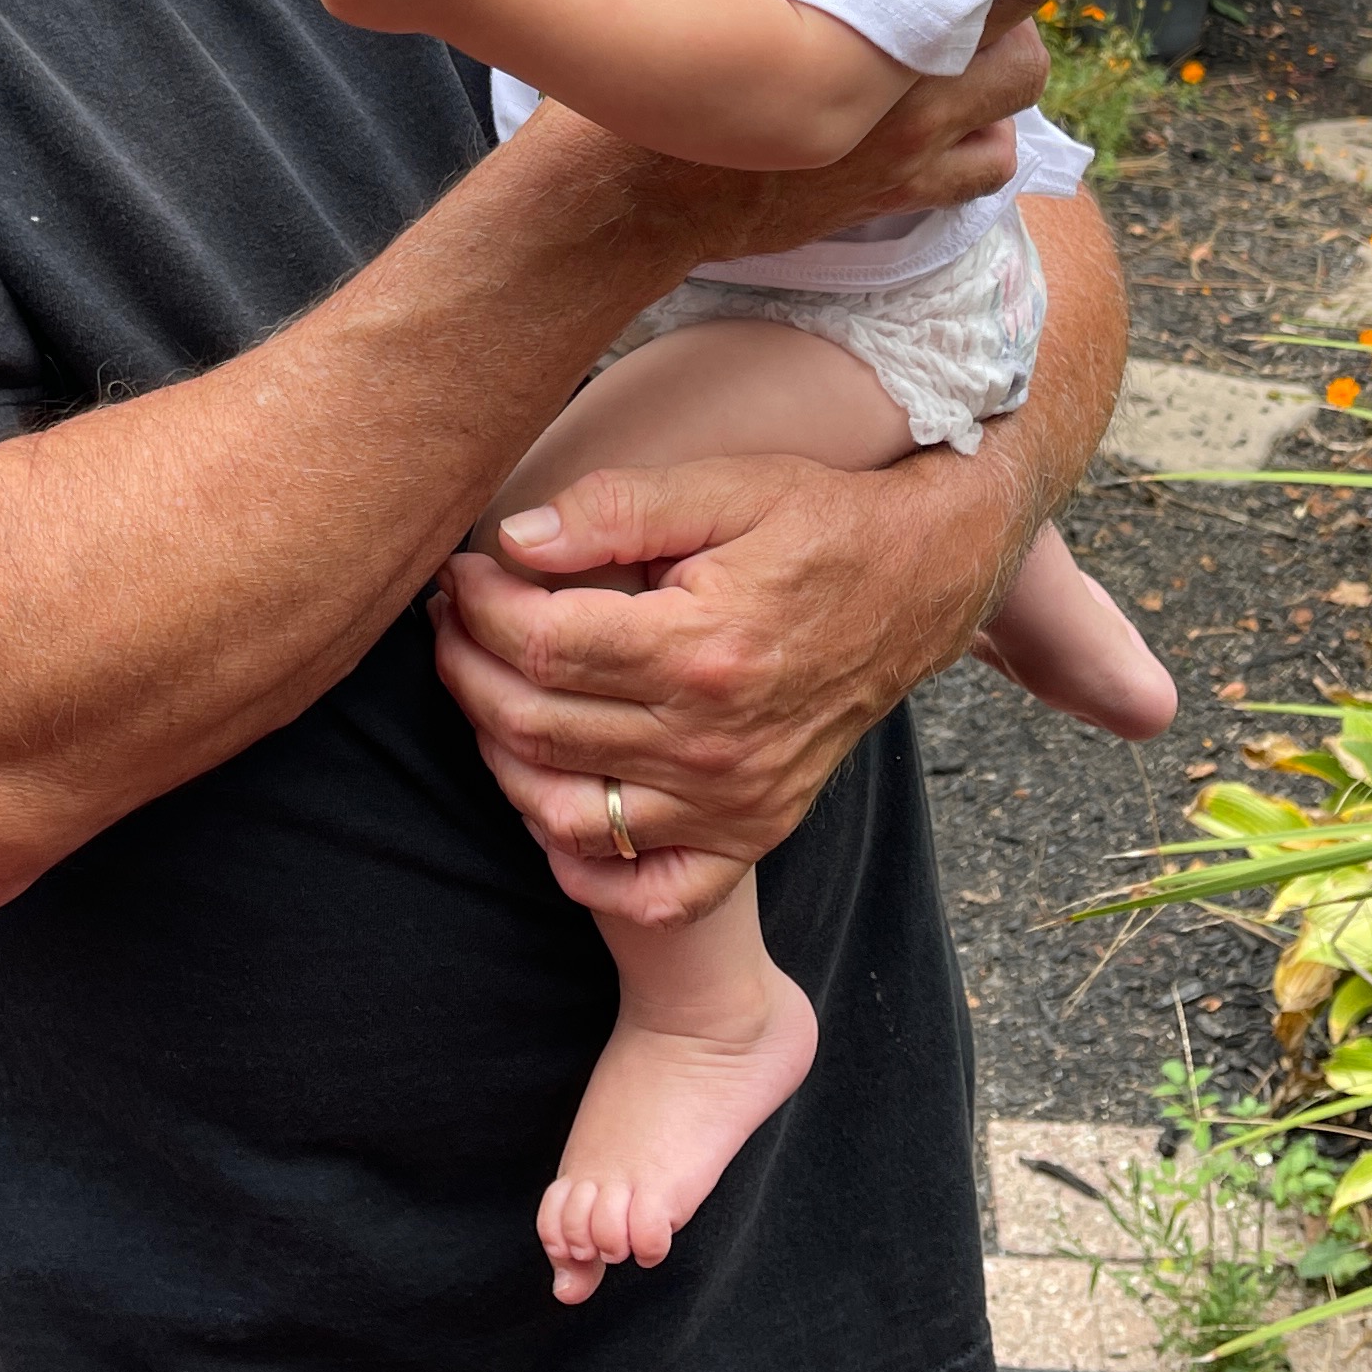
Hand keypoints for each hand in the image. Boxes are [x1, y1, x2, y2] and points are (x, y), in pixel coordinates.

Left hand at [436, 452, 965, 927]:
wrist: (921, 581)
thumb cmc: (817, 521)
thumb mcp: (725, 485)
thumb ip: (615, 509)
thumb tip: (511, 540)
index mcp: (699, 647)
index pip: (538, 646)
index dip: (477, 607)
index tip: (460, 572)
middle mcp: (712, 740)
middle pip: (534, 728)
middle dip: (464, 669)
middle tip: (449, 623)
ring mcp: (733, 800)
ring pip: (563, 812)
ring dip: (498, 757)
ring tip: (485, 694)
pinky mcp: (753, 832)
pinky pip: (645, 886)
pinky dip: (583, 866)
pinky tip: (550, 805)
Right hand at [583, 0, 1055, 265]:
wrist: (628, 171)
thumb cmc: (656, 30)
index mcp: (879, 16)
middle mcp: (912, 90)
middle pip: (1023, 38)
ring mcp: (908, 151)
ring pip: (1016, 102)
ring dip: (1007, 66)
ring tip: (977, 34)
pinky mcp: (892, 196)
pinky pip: (983, 173)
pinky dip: (986, 141)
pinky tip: (962, 115)